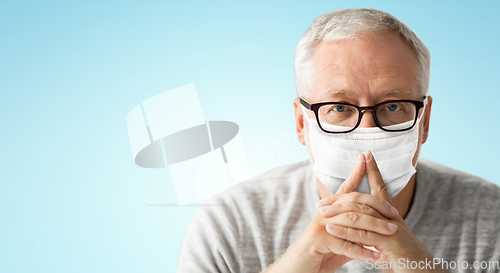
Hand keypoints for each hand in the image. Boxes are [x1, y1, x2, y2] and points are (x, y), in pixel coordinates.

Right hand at [263, 153, 397, 272]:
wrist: (295, 270)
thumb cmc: (317, 256)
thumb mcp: (338, 242)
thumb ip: (353, 234)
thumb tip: (371, 234)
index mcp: (329, 211)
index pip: (345, 189)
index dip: (355, 173)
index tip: (365, 158)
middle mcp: (324, 214)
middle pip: (353, 202)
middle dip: (376, 205)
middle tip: (395, 213)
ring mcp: (320, 225)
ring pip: (352, 221)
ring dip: (374, 228)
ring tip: (391, 234)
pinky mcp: (318, 240)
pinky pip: (344, 243)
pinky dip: (362, 251)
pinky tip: (374, 257)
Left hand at [320, 151, 445, 272]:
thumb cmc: (404, 258)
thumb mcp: (388, 241)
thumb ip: (375, 231)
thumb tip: (362, 227)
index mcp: (391, 216)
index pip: (380, 188)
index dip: (373, 171)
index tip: (366, 155)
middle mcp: (392, 218)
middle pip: (364, 199)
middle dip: (342, 197)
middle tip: (321, 200)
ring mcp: (391, 229)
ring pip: (361, 215)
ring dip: (338, 212)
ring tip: (320, 213)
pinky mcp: (389, 243)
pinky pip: (363, 235)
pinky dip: (345, 231)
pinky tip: (331, 228)